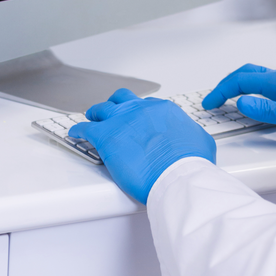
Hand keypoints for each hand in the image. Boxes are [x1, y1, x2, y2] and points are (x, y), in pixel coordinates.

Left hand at [68, 88, 215, 204]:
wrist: (178, 175)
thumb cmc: (190, 163)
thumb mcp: (201, 141)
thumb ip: (190, 135)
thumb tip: (190, 139)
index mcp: (163, 110)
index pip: (147, 106)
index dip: (140, 114)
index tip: (137, 121)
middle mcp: (142, 110)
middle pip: (122, 99)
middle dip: (116, 106)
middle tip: (112, 115)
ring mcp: (122, 120)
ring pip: (102, 109)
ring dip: (96, 114)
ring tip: (91, 119)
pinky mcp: (106, 136)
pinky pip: (85, 128)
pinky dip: (78, 129)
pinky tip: (75, 133)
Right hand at [202, 64, 275, 140]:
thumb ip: (266, 110)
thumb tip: (240, 102)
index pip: (241, 81)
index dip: (221, 91)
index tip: (209, 104)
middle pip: (247, 74)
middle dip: (226, 84)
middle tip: (214, 98)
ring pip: (257, 78)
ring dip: (239, 85)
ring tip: (228, 98)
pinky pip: (266, 86)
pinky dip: (252, 91)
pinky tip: (255, 102)